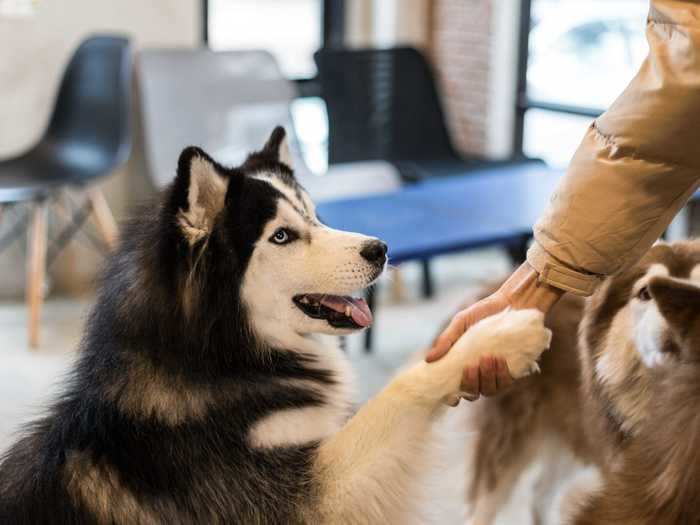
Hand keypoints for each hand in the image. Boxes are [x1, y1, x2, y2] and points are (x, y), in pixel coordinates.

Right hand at [426, 263, 563, 402]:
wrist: (511, 303)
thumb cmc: (482, 313)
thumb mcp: (460, 323)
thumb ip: (445, 340)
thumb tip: (428, 359)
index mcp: (462, 366)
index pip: (455, 391)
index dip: (452, 399)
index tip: (452, 396)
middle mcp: (479, 374)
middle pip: (473, 394)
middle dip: (471, 385)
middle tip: (470, 367)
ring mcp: (495, 374)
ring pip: (489, 391)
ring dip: (487, 378)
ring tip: (488, 359)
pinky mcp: (512, 371)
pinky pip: (506, 382)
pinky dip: (502, 374)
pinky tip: (499, 360)